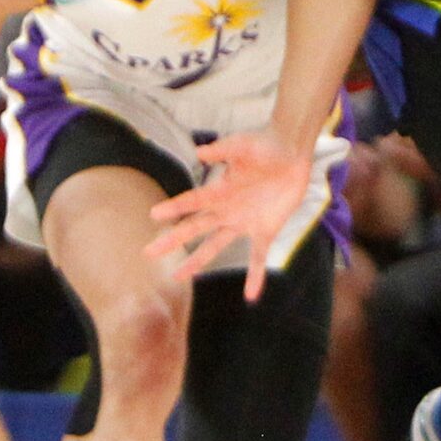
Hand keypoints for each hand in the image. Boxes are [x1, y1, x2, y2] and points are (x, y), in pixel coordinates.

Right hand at [145, 128, 311, 301]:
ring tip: (179, 277)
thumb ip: (222, 150)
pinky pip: (258, 257)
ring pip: (215, 245)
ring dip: (198, 261)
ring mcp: (244, 222)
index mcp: (219, 190)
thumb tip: (199, 152)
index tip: (154, 215)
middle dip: (173, 240)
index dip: (174, 208)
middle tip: (149, 252)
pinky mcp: (265, 230)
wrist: (292, 152)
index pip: (192, 201)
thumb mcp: (242, 145)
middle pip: (195, 228)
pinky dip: (255, 276)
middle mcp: (226, 209)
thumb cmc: (264, 144)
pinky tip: (251, 295)